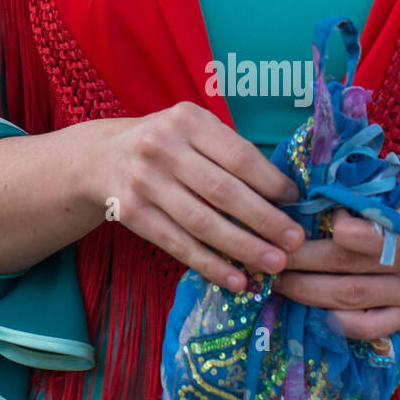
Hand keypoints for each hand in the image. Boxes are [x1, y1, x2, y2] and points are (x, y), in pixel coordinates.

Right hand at [86, 102, 304, 290]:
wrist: (103, 157)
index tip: (296, 203)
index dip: (271, 183)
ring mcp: (144, 181)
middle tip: (295, 242)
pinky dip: (211, 265)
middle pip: (223, 191)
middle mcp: (162, 147)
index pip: (238, 155)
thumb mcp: (193, 130)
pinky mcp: (132, 212)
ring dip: (243, 248)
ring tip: (275, 265)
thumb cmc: (166, 145)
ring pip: (202, 223)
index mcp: (186, 120)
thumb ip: (230, 152)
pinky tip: (237, 280)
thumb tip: (284, 195)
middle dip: (265, 220)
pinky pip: (179, 244)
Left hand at [274, 182, 399, 340]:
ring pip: (348, 298)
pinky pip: (368, 327)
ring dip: (304, 290)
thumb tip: (322, 173)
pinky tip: (308, 310)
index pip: (367, 229)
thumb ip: (374, 184)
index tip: (303, 213)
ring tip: (274, 278)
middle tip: (265, 248)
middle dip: (297, 259)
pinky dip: (335, 322)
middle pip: (345, 265)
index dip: (331, 225)